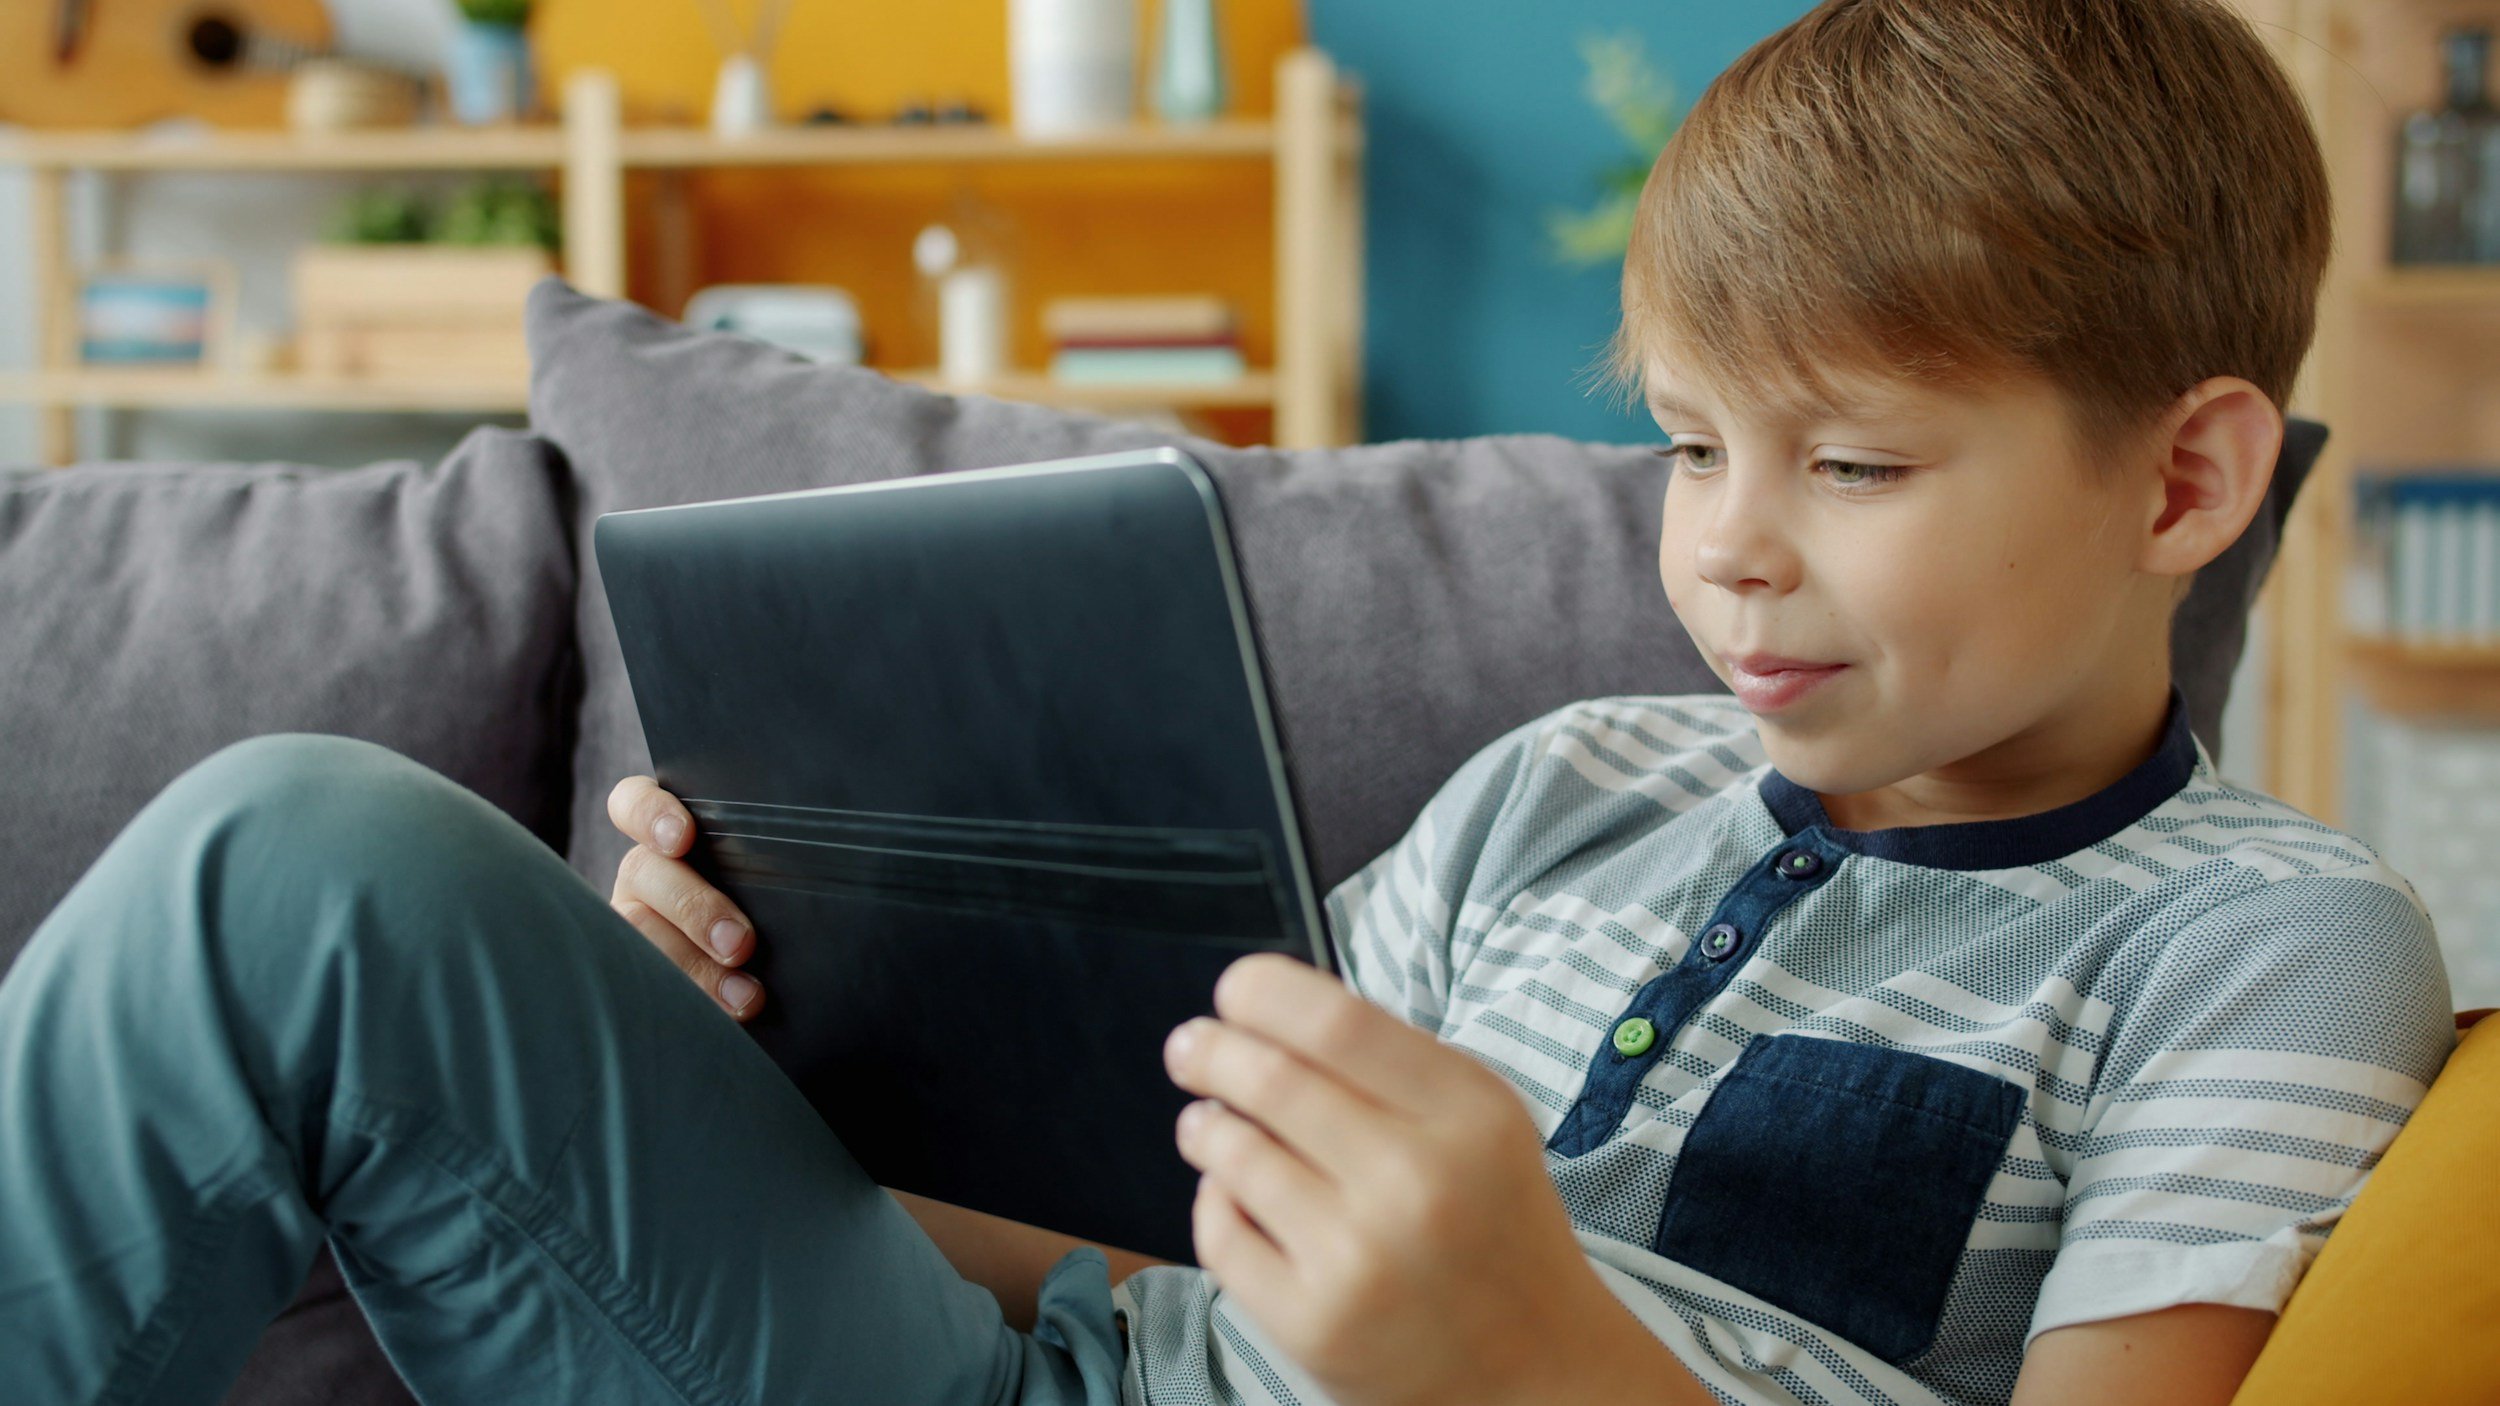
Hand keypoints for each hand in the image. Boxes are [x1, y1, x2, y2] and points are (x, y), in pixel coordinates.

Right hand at [606, 775, 762, 1020]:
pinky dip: (689, 1001)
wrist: (774, 972)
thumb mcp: (766, 872)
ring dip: (693, 967)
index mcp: (668, 833)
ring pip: (638, 933)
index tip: (683, 838)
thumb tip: (813, 866)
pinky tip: (722, 1018)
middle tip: (739, 944)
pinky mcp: (639, 970)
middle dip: (693, 909)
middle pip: (642, 873)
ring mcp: (634, 920)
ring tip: (744, 997)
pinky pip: (648, 984)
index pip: (634, 802)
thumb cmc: (773, 901)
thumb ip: (766, 858)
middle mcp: (643, 873)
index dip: (650, 814)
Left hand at [1162, 953, 1665, 1405]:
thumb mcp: (1480, 1123)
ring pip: (1232, 1152)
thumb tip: (1268, 1007)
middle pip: (1268, 1077)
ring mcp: (1359, 1260)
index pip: (1335, 1021)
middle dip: (1209, 1051)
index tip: (1233, 992)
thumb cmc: (1492, 1226)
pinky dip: (1214, 1199)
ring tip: (1208, 1125)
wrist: (1538, 1370)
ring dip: (1206, 1126)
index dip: (1261, 991)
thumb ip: (1390, 1063)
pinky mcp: (1312, 1325)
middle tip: (1190, 1048)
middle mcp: (1416, 1183)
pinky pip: (1219, 1232)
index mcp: (1467, 1115)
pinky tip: (1233, 1193)